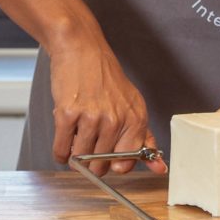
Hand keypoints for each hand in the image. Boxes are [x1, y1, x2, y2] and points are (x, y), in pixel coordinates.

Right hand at [49, 38, 166, 175]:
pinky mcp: (68, 114)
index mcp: (135, 119)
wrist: (82, 50)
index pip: (126, 162)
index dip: (114, 165)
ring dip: (75, 155)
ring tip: (77, 136)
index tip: (109, 158)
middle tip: (89, 143)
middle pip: (100, 165)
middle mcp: (116, 120)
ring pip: (80, 160)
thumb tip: (159, 168)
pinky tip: (65, 138)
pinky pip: (61, 150)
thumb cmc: (106, 79)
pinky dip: (60, 151)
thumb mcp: (133, 105)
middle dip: (91, 161)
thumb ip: (144, 138)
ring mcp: (92, 118)